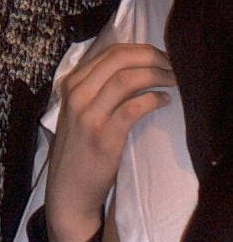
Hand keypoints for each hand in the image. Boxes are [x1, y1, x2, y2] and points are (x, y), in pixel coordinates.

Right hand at [45, 43, 175, 241]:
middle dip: (151, 57)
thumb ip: (97, 88)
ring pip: (126, 78)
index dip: (141, 50)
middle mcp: (77, 94)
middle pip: (119, 59)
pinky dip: (153, 100)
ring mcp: (88, 115)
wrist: (68, 191)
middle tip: (171, 65)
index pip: (109, 51)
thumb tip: (136, 66)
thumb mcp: (79, 111)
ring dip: (156, 75)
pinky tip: (164, 101)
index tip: (160, 57)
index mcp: (71, 83)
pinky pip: (134, 107)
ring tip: (173, 81)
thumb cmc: (79, 149)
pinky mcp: (103, 136)